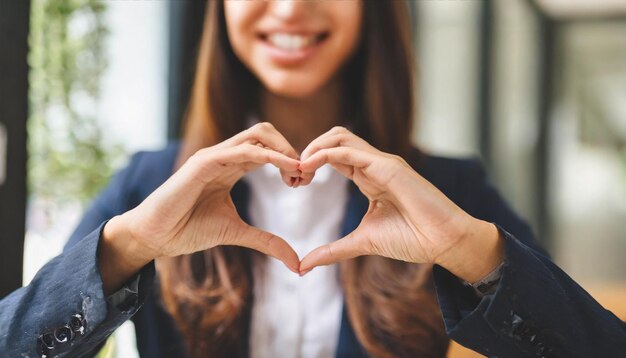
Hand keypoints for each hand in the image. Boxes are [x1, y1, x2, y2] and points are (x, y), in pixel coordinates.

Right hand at [101, 123, 301, 292]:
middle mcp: (224, 155)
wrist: (155, 236)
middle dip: (291, 149)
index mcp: (232, 166)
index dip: (290, 160)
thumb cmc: (187, 229)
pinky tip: (288, 168)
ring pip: (258, 133)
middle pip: (266, 133)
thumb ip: (267, 241)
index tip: (304, 182)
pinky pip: (243, 150)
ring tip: (299, 171)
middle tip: (305, 175)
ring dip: (285, 149)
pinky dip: (270, 155)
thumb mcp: (236, 233)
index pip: (268, 149)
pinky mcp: (203, 161)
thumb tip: (296, 263)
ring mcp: (214, 155)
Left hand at [297, 127, 502, 281]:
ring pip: (339, 136)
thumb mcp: (362, 242)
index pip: (334, 155)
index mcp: (370, 176)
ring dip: (313, 147)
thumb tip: (304, 265)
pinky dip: (323, 153)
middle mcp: (375, 164)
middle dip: (309, 150)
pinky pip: (348, 149)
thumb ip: (333, 250)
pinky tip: (308, 167)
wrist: (443, 242)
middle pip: (334, 138)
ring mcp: (382, 162)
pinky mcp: (388, 166)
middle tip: (294, 175)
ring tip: (299, 169)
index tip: (295, 182)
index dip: (310, 163)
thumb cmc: (412, 239)